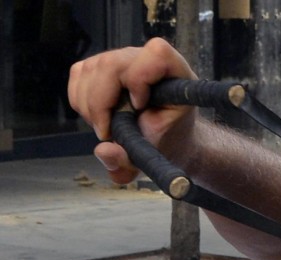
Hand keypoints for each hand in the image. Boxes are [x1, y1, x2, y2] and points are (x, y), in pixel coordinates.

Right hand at [67, 38, 197, 184]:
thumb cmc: (166, 139)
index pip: (157, 54)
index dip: (140, 79)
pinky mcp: (99, 64)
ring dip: (89, 106)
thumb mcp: (153, 154)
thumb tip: (104, 151)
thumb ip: (131, 156)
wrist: (164, 137)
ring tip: (107, 127)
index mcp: (175, 74)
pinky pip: (78, 74)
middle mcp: (147, 59)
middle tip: (108, 132)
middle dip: (100, 103)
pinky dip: (80, 100)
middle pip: (110, 64)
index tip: (138, 107)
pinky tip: (98, 116)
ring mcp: (121, 58)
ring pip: (90, 69)